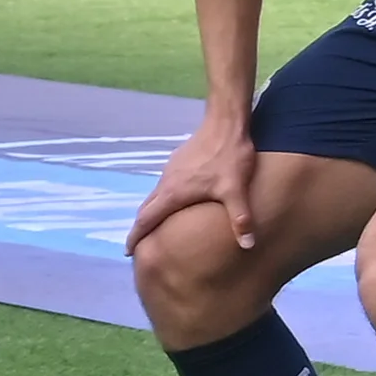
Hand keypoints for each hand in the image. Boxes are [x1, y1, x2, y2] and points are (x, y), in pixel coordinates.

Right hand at [127, 114, 256, 256]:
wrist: (225, 123)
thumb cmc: (229, 157)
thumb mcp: (235, 189)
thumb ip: (240, 218)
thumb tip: (248, 245)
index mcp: (173, 193)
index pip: (146, 220)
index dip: (135, 238)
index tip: (127, 253)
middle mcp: (166, 182)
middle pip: (146, 210)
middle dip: (141, 228)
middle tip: (140, 245)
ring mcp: (171, 170)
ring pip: (155, 197)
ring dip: (151, 213)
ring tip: (156, 228)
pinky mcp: (179, 161)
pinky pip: (164, 186)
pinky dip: (162, 200)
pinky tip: (175, 202)